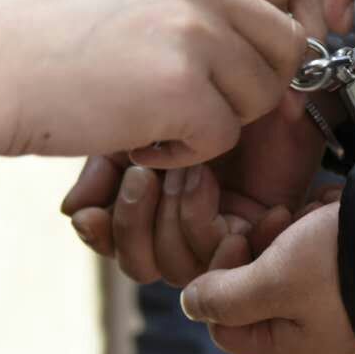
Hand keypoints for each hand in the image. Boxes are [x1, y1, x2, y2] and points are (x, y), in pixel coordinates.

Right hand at [0, 0, 304, 165]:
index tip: (223, 68)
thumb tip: (217, 30)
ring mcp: (192, 31)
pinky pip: (222, 137)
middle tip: (197, 105)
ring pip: (262, 93)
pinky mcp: (182, 88)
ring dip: (219, 121)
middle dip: (250, 83)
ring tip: (159, 124)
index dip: (255, 36)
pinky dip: (185, 154)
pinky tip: (137, 143)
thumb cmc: (14, 29)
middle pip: (282, 39)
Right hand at [61, 97, 331, 283]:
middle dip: (137, 220)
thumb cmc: (221, 94)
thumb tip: (71, 210)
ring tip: (199, 175)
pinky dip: (224, 237)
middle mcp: (181, 227)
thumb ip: (109, 161)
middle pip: (138, 264)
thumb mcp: (153, 120)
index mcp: (152, 200)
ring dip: (180, 220)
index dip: (100, 233)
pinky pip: (225, 263)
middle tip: (149, 174)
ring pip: (175, 266)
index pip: (111, 240)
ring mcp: (216, 238)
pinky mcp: (252, 242)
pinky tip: (237, 209)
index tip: (90, 211)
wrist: (282, 87)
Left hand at [179, 201, 354, 353]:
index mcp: (289, 344)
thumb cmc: (342, 261)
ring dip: (278, 230)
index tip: (236, 242)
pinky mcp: (340, 261)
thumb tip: (189, 305)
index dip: (217, 281)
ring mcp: (325, 293)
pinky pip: (304, 243)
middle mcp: (306, 325)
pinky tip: (320, 210)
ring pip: (273, 260)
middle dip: (252, 248)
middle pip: (247, 288)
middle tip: (274, 220)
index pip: (222, 323)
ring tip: (300, 213)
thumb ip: (224, 297)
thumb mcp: (273, 281)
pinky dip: (305, 223)